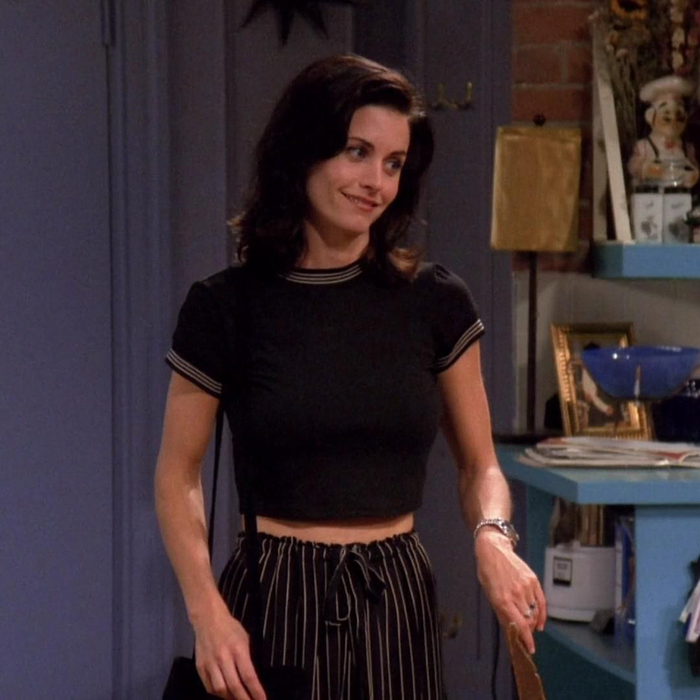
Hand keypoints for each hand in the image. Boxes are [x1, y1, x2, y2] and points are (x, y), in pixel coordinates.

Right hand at [193, 603, 265, 699]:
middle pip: (234, 686)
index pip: (248, 676)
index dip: (256, 691)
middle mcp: (223, 658)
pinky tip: (225, 694)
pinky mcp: (200, 667)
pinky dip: (218, 694)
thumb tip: (250, 680)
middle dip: (244, 699)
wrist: (208, 619)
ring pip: (220, 689)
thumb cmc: (230, 628)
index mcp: (238, 649)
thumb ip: (247, 658)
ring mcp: (210, 663)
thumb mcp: (244, 639)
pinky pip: (209, 687)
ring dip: (230, 698)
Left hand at [474, 530, 546, 653]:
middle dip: (528, 632)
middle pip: (528, 621)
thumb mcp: (489, 593)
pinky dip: (542, 614)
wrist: (493, 550)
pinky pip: (541, 601)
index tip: (529, 649)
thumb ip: (501, 612)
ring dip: (534, 623)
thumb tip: (511, 629)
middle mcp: (516, 594)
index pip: (519, 625)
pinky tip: (540, 621)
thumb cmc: (487, 572)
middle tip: (525, 637)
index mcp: (502, 599)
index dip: (526, 640)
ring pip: (535, 613)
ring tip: (530, 627)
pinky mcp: (533, 580)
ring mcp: (526, 586)